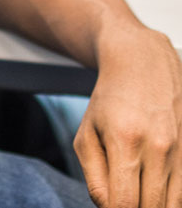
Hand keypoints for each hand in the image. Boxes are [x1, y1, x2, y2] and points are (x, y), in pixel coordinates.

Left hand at [74, 26, 181, 206]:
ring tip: (135, 189)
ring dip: (152, 205)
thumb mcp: (86, 133)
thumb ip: (94, 176)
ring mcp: (180, 150)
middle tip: (121, 194)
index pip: (124, 204)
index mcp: (125, 140)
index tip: (110, 205)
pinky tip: (152, 186)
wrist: (142, 64)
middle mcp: (158, 146)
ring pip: (171, 205)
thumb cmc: (108, 101)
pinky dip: (168, 199)